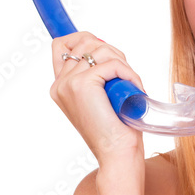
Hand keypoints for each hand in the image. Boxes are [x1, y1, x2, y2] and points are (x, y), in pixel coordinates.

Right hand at [50, 32, 146, 165]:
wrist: (117, 155)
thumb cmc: (116, 131)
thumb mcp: (102, 99)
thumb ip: (97, 77)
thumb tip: (104, 48)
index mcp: (60, 87)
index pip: (62, 45)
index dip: (84, 39)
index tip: (108, 52)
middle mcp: (60, 84)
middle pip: (85, 41)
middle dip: (111, 52)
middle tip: (126, 75)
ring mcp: (69, 83)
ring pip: (99, 49)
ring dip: (122, 63)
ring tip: (131, 84)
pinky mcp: (83, 84)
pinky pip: (112, 63)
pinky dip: (129, 73)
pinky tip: (135, 89)